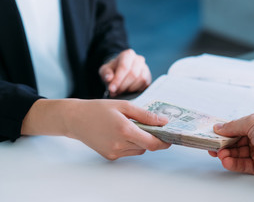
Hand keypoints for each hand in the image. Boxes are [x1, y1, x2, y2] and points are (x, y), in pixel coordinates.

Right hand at [22, 99, 169, 159]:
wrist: (75, 119)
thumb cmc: (98, 109)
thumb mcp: (124, 106)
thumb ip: (145, 115)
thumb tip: (163, 121)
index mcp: (125, 130)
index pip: (152, 143)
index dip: (164, 142)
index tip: (170, 137)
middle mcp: (120, 144)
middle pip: (146, 147)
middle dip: (152, 138)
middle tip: (152, 127)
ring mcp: (114, 152)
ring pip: (138, 150)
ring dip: (140, 141)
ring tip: (130, 127)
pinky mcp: (109, 156)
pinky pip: (128, 152)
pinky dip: (130, 144)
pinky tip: (120, 133)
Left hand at [99, 49, 151, 96]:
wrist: (121, 71)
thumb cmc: (113, 70)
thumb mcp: (105, 70)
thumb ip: (106, 73)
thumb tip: (109, 78)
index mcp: (128, 54)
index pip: (124, 67)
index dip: (118, 79)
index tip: (112, 89)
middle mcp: (139, 59)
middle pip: (133, 74)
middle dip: (123, 86)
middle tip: (116, 92)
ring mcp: (145, 68)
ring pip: (141, 80)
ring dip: (130, 89)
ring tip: (121, 91)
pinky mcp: (148, 77)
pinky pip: (145, 84)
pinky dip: (137, 90)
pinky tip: (129, 90)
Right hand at [209, 111, 253, 180]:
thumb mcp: (252, 121)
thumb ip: (233, 125)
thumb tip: (220, 127)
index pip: (236, 127)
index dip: (225, 131)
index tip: (214, 134)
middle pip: (235, 141)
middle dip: (223, 144)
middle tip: (213, 146)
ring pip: (237, 154)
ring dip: (227, 154)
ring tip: (219, 154)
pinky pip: (242, 165)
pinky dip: (233, 163)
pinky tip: (226, 161)